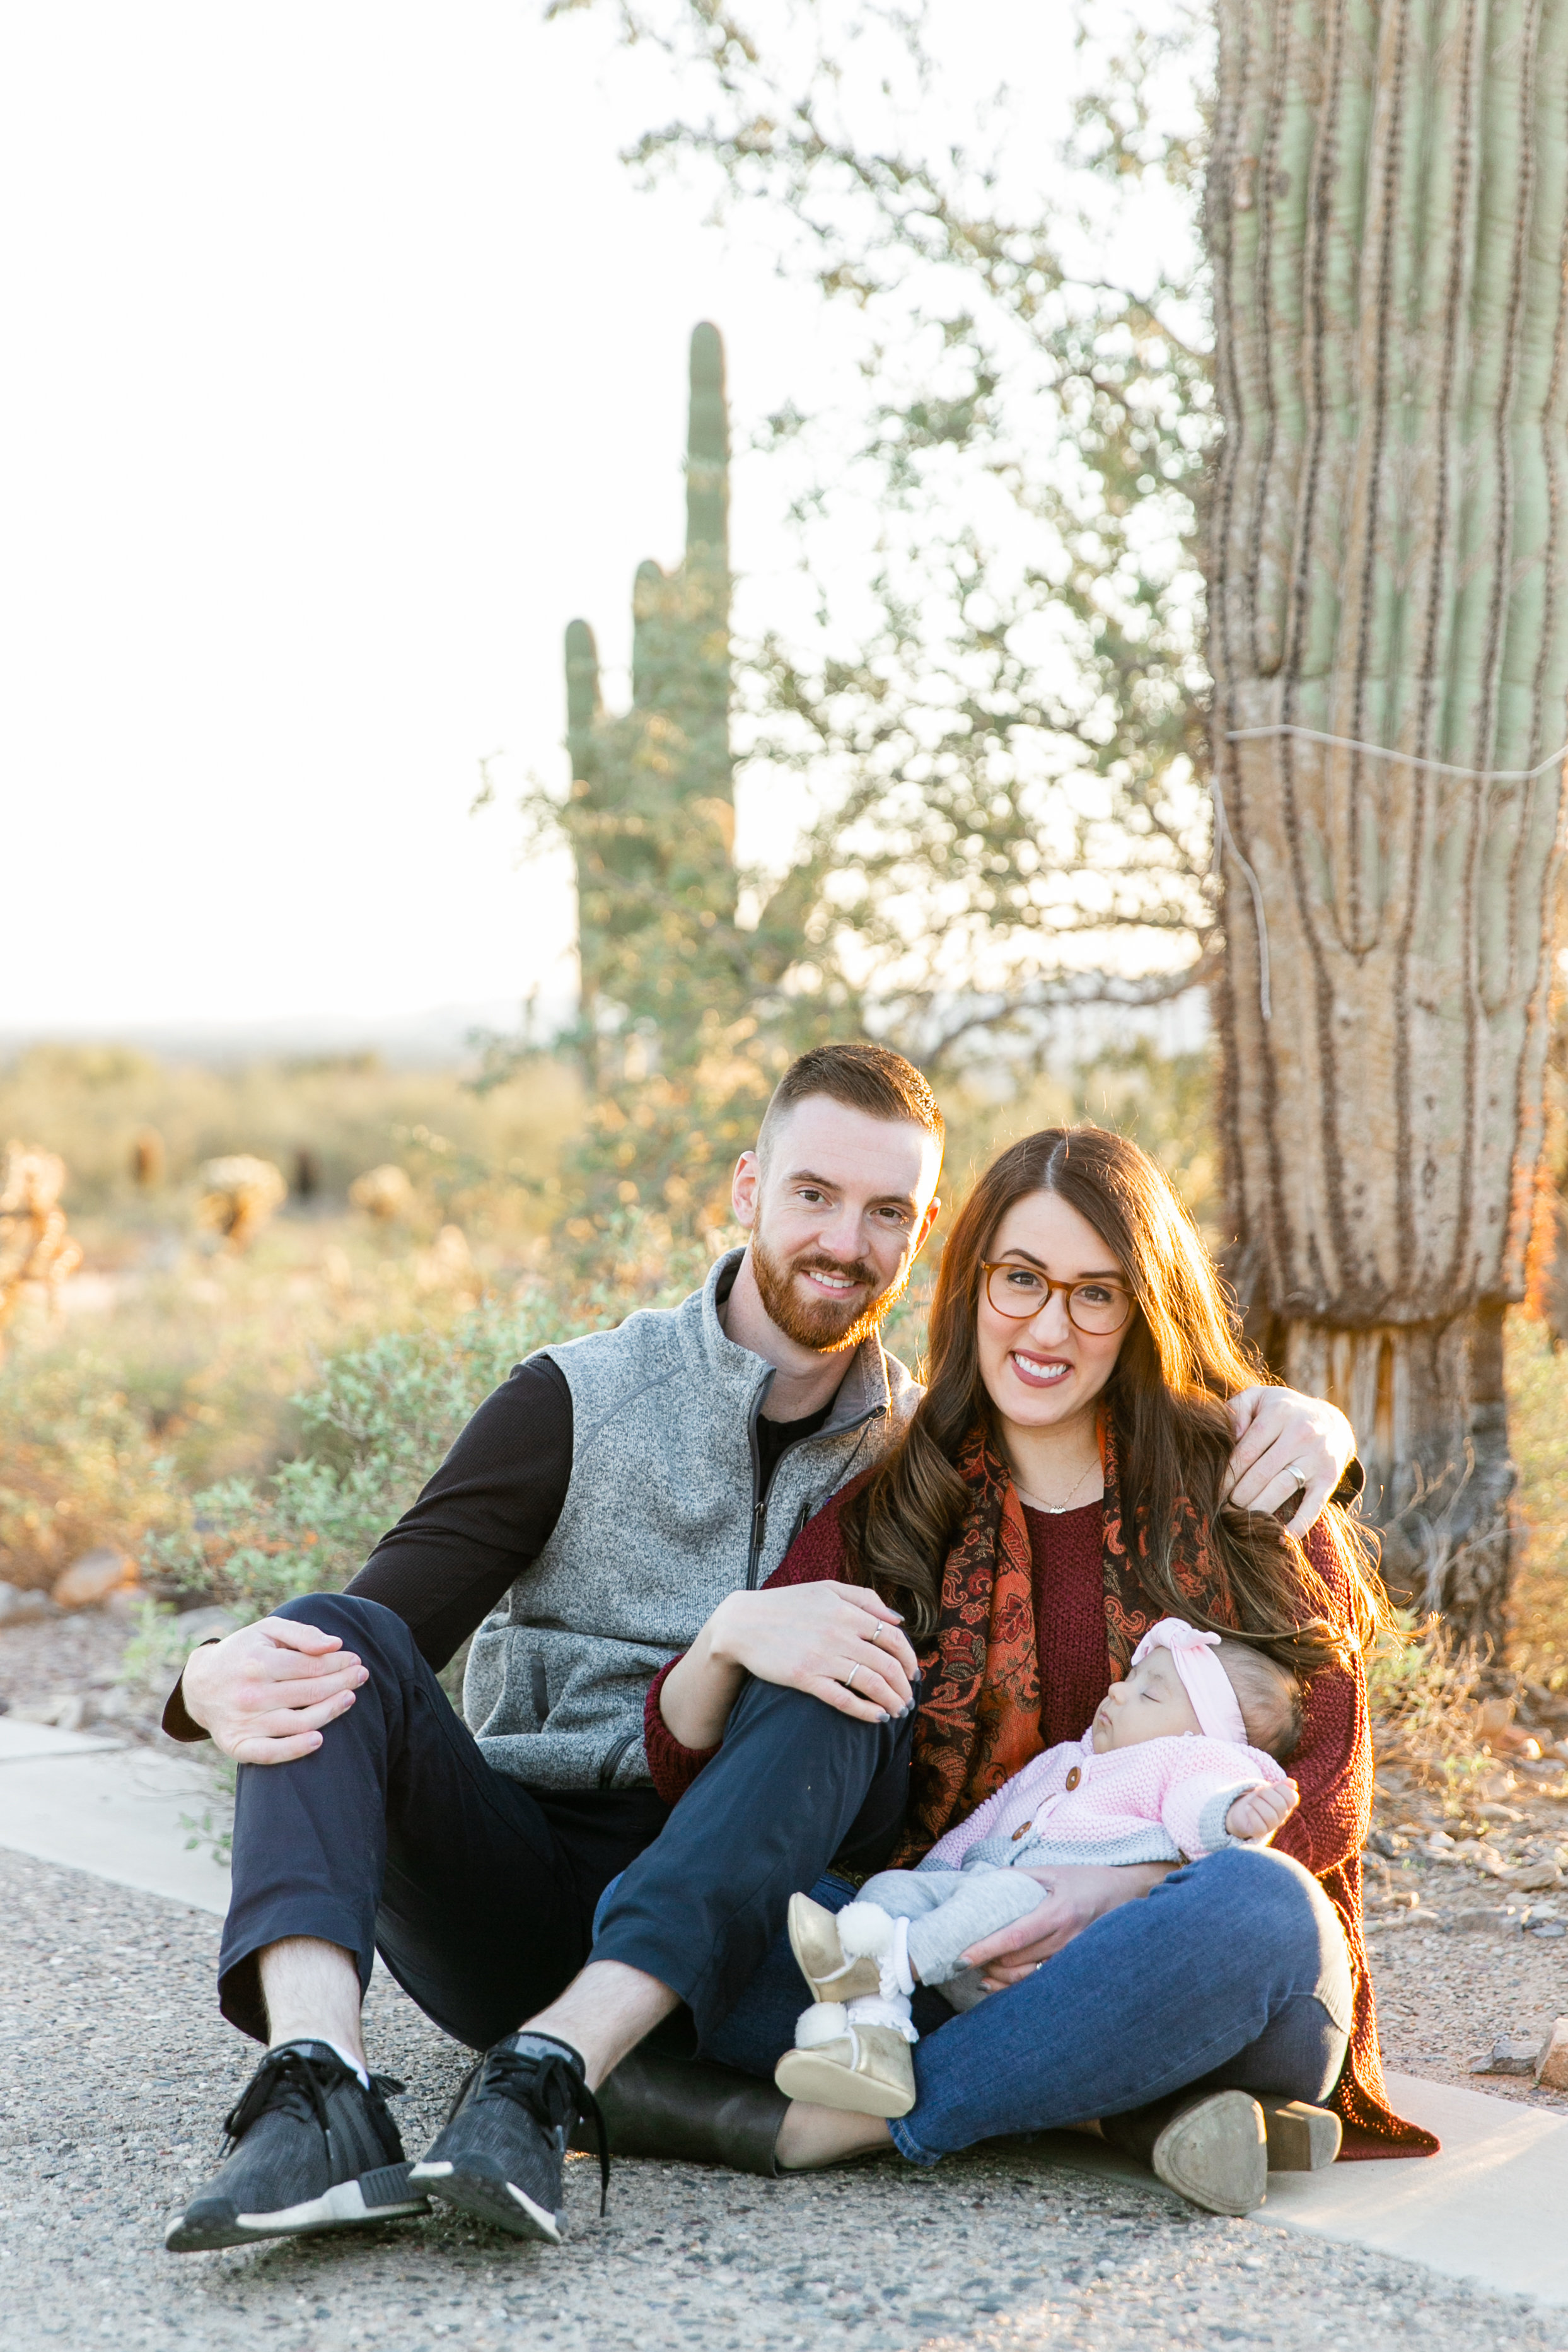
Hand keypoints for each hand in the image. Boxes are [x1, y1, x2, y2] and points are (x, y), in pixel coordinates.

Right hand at [180, 1616, 368, 1764]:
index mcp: (257, 1662)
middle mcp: (250, 1694)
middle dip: (341, 1683)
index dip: (338, 1664)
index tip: (355, 1660)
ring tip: (349, 1699)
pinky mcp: (237, 1745)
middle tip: (362, 1676)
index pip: (310, 1666)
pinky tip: (318, 1740)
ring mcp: (243, 1722)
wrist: (200, 1685)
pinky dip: (294, 1750)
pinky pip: (269, 1753)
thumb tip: (335, 1644)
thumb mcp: (267, 1630)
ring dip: (329, 1712)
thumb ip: (302, 1633)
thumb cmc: (244, 1653)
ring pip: (297, 1722)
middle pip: (308, 1692)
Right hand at [711, 1581, 918, 1721]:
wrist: (741, 1623)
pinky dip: (866, 1711)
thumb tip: (898, 1619)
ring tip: (898, 1712)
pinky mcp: (805, 1678)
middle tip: (909, 1699)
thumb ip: (865, 1598)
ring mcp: (822, 1657)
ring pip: (871, 1683)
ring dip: (892, 1701)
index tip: (913, 1674)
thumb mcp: (826, 1589)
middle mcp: (839, 1633)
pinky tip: (877, 1718)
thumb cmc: (786, 1605)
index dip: (909, 1659)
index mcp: (847, 1611)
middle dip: (904, 1686)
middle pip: (887, 1664)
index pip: (893, 1638)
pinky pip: (844, 1699)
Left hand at [959, 1860, 1172, 1987]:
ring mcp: (1072, 1957)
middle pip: (1017, 1962)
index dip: (986, 1949)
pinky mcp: (1074, 1967)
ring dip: (1000, 1978)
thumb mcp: (1052, 1871)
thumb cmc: (1085, 1880)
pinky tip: (997, 1984)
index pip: (1016, 1937)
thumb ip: (1017, 1877)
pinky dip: (1016, 1985)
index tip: (961, 1958)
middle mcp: (1066, 1939)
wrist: (1126, 1895)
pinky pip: (1041, 1982)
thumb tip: (981, 1881)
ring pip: (1028, 1977)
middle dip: (987, 1964)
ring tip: (979, 1972)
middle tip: (961, 1960)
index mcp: (1058, 1912)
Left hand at [1225, 1385, 1353, 1534]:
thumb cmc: (1284, 1411)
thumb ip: (1237, 1408)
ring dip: (1258, 1509)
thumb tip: (1228, 1433)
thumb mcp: (1260, 1398)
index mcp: (1278, 1413)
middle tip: (1223, 1510)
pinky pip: (1314, 1506)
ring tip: (1240, 1522)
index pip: (1246, 1451)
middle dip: (1238, 1495)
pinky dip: (1298, 1525)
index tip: (1213, 1491)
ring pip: (1282, 1489)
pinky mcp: (1330, 1478)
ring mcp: (1317, 1457)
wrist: (1333, 1421)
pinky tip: (1280, 1538)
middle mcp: (1300, 1434)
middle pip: (1260, 1473)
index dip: (1227, 1475)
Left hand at [1225, 1778, 1299, 1842]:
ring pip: (1270, 1815)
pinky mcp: (1259, 1832)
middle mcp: (1281, 1817)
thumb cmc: (1259, 1799)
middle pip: (1280, 1805)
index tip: (1272, 1787)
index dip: (1281, 1788)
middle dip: (1266, 1793)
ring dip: (1257, 1803)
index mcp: (1287, 1806)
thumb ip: (1282, 1786)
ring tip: (1252, 1802)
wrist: (1243, 1812)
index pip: (1292, 1797)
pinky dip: (1251, 1813)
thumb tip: (1292, 1783)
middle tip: (1258, 1792)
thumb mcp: (1270, 1790)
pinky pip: (1259, 1824)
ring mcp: (1271, 1826)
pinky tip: (1248, 1808)